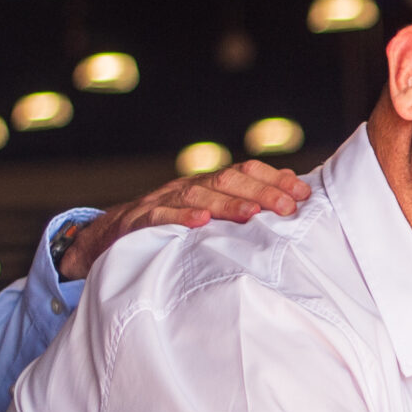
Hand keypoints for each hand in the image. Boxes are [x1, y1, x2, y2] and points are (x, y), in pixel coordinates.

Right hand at [60, 161, 313, 280]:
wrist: (109, 240)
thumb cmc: (170, 229)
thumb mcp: (209, 213)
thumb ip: (246, 199)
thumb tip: (291, 184)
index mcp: (207, 185)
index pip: (244, 172)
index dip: (273, 179)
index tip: (302, 194)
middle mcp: (187, 188)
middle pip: (225, 179)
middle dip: (260, 190)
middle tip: (287, 207)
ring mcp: (161, 202)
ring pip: (196, 195)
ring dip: (227, 202)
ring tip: (252, 213)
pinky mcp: (138, 222)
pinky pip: (160, 217)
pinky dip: (180, 218)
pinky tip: (200, 222)